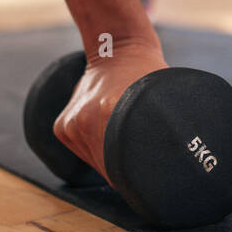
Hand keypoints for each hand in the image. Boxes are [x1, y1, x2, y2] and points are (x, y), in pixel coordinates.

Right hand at [53, 38, 168, 180]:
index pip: (125, 168)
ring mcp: (71, 124)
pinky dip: (99, 150)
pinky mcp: (62, 126)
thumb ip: (158, 132)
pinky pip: (84, 151)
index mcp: (110, 112)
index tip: (153, 182)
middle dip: (128, 171)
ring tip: (128, 141)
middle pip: (110, 169)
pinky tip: (110, 132)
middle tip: (147, 167)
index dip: (140, 177)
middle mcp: (86, 119)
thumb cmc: (148, 75)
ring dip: (113, 160)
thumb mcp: (162, 100)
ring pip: (97, 162)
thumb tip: (169, 171)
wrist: (116, 49)